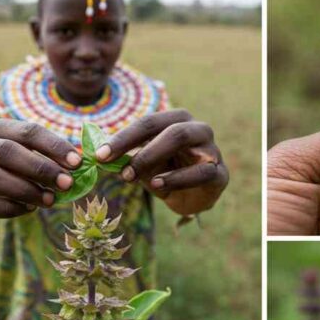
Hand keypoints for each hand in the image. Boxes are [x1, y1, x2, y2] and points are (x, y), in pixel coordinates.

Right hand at [0, 119, 81, 223]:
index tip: (77, 162)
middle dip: (40, 168)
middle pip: (7, 152)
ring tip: (49, 200)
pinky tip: (28, 210)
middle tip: (66, 184)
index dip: (54, 146)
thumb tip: (81, 166)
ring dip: (24, 189)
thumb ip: (50, 159)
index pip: (28, 131)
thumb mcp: (29, 156)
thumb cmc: (13, 169)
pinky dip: (9, 208)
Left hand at [96, 109, 228, 215]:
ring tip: (130, 176)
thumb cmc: (166, 174)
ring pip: (182, 137)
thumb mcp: (144, 166)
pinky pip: (200, 171)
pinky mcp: (220, 173)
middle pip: (167, 126)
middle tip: (113, 165)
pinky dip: (176, 178)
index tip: (99, 155)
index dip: (123, 137)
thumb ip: (127, 158)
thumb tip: (100, 156)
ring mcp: (211, 149)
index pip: (148, 123)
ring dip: (151, 156)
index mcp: (176, 121)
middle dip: (135, 145)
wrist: (192, 199)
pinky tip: (156, 185)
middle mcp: (196, 128)